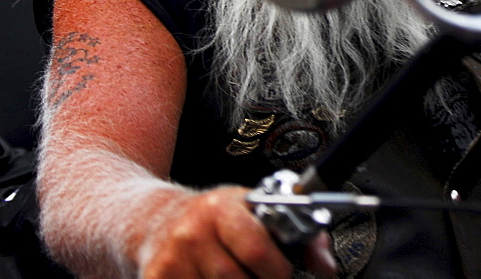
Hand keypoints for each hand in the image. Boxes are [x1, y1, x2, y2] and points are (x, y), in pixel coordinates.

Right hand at [141, 186, 335, 277]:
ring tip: (235, 274)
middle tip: (257, 276)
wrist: (154, 218)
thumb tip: (326, 267)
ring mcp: (173, 260)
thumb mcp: (252, 210)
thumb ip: (298, 235)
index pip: (256, 249)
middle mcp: (193, 232)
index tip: (282, 274)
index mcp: (221, 208)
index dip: (277, 270)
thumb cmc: (212, 217)